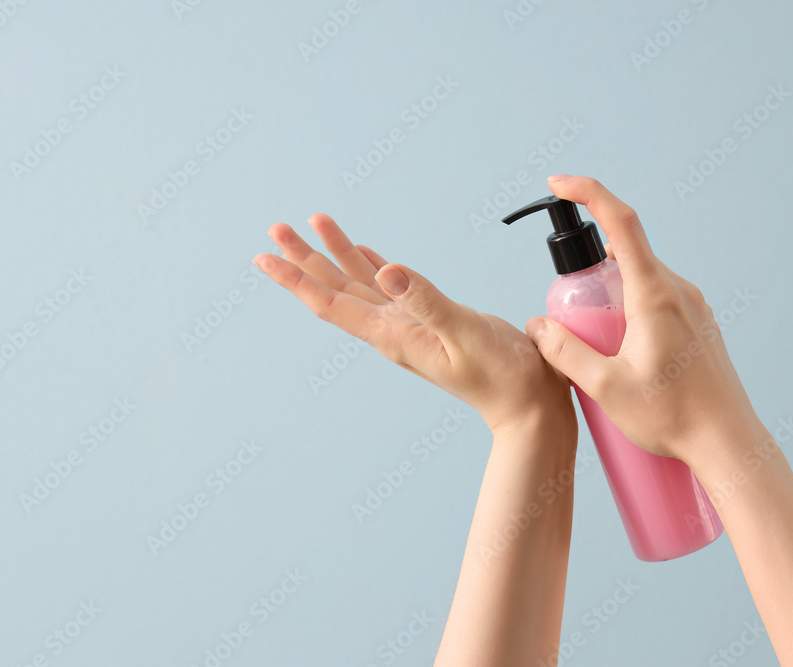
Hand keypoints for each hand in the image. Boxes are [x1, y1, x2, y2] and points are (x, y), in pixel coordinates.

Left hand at [253, 214, 574, 435]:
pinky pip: (390, 287)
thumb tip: (387, 271)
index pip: (332, 303)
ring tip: (313, 224)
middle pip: (336, 289)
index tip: (266, 257)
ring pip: (361, 283)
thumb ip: (427, 301)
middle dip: (304, 258)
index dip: (297, 279)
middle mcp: (393, 329)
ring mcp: (410, 325)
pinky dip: (371, 265)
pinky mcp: (430, 320)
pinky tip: (362, 253)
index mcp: (393, 334)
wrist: (527, 404)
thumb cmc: (503, 376)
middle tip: (276, 229)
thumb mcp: (464, 333)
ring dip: (334, 255)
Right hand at [525, 175, 762, 461]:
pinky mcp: (698, 323)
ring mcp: (692, 305)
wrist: (728, 443)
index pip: (621, 223)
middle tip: (572, 321)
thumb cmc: (672, 418)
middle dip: (588, 275)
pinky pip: (655, 301)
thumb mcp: (606, 388)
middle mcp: (678, 290)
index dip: (589, 193)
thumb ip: (565, 352)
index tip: (559, 184)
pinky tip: (626, 359)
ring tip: (601, 351)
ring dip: (609, 299)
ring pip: (639, 281)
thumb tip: (538, 325)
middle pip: (625, 254)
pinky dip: (629, 313)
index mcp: (655, 295)